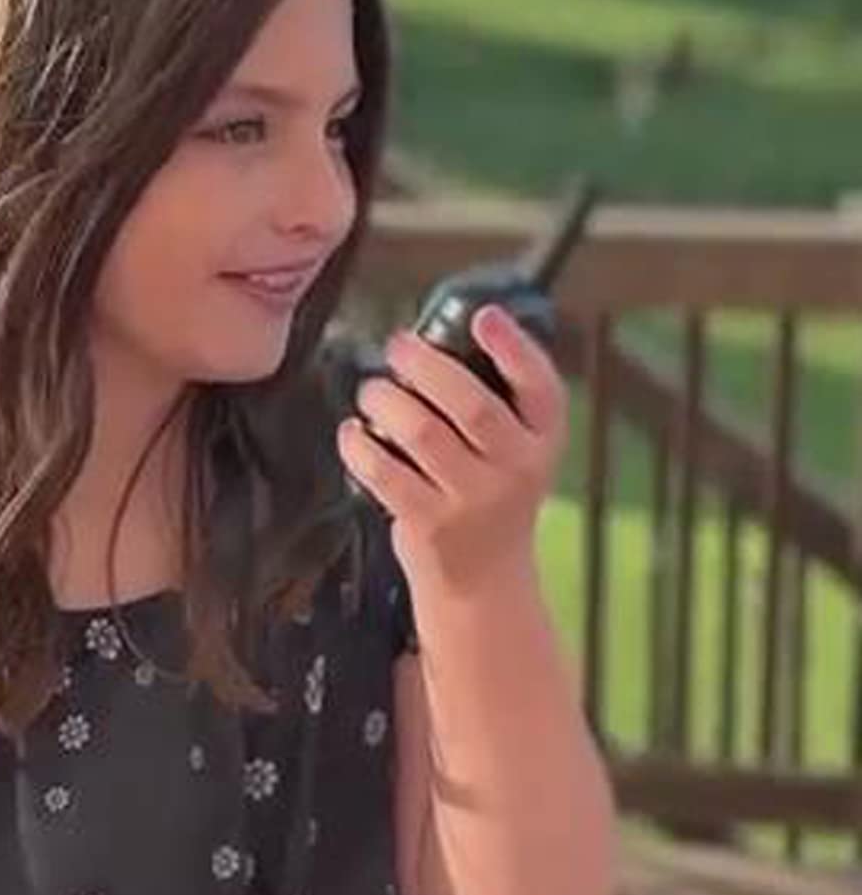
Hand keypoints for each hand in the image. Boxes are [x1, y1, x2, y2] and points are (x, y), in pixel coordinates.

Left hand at [336, 306, 568, 594]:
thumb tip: (436, 336)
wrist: (482, 578)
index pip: (541, 386)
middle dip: (426, 365)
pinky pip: (385, 473)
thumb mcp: (513, 449)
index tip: (483, 316)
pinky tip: (352, 432)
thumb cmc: (489, 495)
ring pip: (422, 433)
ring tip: (371, 391)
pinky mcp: (428, 522)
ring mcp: (472, 499)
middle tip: (397, 346)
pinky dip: (360, 446)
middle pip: (471, 405)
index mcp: (542, 439)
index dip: (513, 347)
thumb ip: (493, 400)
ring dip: (385, 400)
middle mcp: (515, 469)